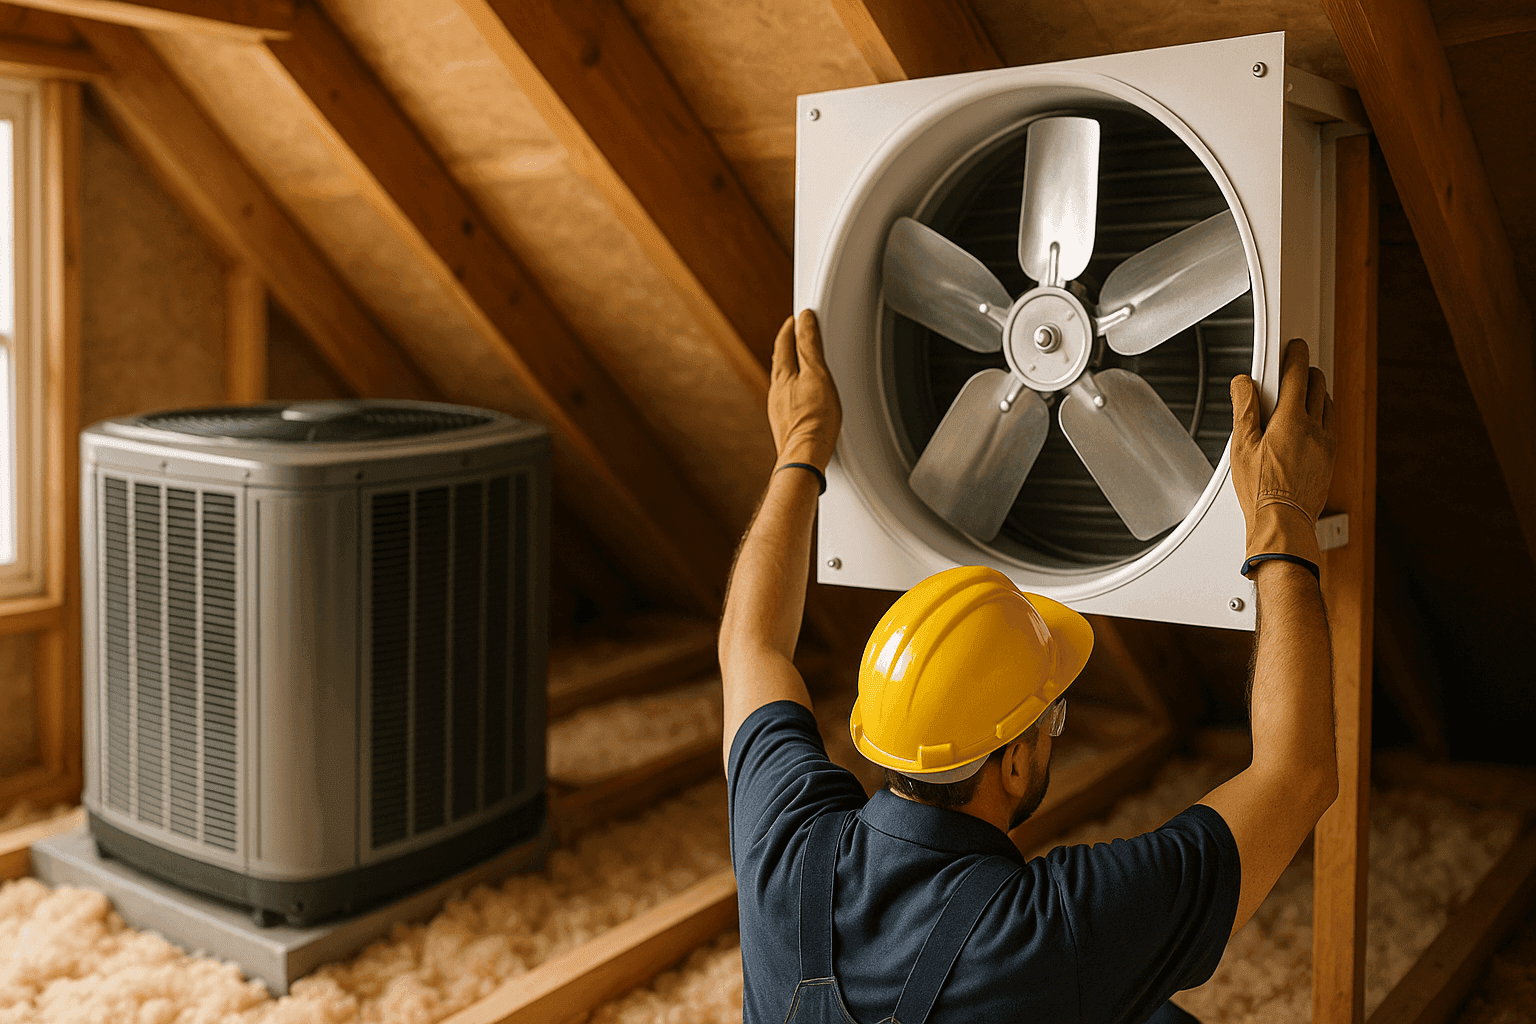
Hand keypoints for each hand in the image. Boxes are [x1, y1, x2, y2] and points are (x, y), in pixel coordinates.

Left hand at [768, 310, 841, 469]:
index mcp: (783, 375)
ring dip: (791, 368)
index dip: (790, 328)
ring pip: (783, 381)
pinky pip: (787, 399)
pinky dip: (794, 389)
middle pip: (781, 361)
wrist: (804, 457)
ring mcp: (778, 409)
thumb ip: (809, 346)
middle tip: (796, 335)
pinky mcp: (785, 424)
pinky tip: (802, 397)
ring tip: (800, 363)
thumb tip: (804, 320)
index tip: (796, 319)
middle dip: (788, 346)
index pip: (784, 343)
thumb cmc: (815, 419)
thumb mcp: (817, 375)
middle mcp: (776, 391)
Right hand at [1230, 338, 1336, 571]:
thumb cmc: (1260, 489)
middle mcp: (1315, 428)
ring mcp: (1326, 444)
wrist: (1283, 523)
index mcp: (1292, 420)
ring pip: (1327, 404)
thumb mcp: (1241, 446)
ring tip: (1300, 395)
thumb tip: (1243, 383)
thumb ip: (1244, 409)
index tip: (1295, 346)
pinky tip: (1309, 424)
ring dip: (1316, 393)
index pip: (1298, 374)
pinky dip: (1322, 416)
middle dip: (1306, 371)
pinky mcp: (1330, 459)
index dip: (1296, 354)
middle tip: (1293, 369)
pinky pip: (1331, 426)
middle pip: (1318, 385)